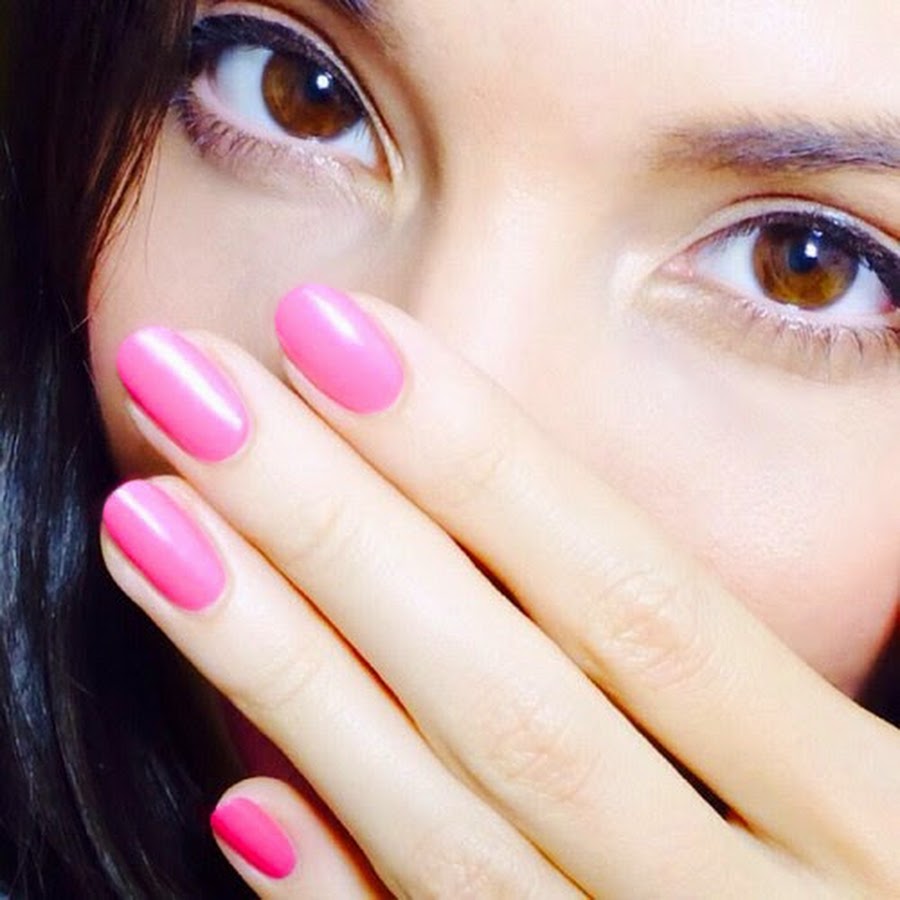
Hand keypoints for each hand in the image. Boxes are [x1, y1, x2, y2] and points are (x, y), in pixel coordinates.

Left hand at [101, 284, 899, 897]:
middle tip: (183, 387)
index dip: (480, 459)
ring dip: (282, 679)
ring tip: (150, 527)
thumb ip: (750, 682)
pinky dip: (341, 898)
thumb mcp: (892, 792)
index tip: (325, 331)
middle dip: (332, 529)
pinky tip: (236, 803)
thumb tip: (560, 531)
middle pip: (513, 700)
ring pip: (446, 835)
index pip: (640, 601)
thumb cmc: (888, 874)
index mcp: (876, 823)